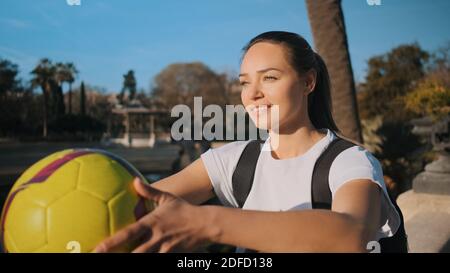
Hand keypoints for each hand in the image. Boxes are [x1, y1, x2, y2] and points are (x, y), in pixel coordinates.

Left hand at [94, 178, 212, 252]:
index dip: (111, 243)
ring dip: (133, 261)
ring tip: (117, 265)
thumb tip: (135, 180)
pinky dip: (149, 263)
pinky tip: (142, 263)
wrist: (206, 224)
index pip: (128, 234)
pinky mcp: (172, 256)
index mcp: (151, 223)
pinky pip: (158, 262)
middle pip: (134, 254)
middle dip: (119, 258)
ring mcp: (164, 249)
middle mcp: (156, 238)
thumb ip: (149, 191)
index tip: (97, 249)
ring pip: (146, 260)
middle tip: (101, 258)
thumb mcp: (167, 198)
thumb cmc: (184, 210)